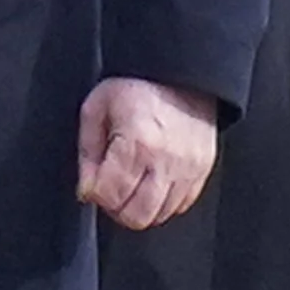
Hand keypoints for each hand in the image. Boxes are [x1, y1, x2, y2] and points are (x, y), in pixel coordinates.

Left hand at [77, 77, 218, 230]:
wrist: (180, 72)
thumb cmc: (136, 87)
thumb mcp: (96, 109)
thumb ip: (87, 153)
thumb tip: (86, 189)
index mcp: (137, 143)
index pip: (111, 196)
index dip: (94, 194)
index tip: (92, 183)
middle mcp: (166, 161)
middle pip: (136, 217)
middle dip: (116, 208)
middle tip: (110, 189)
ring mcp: (189, 169)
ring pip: (159, 216)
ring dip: (139, 207)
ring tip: (131, 184)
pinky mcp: (203, 170)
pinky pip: (181, 206)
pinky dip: (162, 202)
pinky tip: (151, 182)